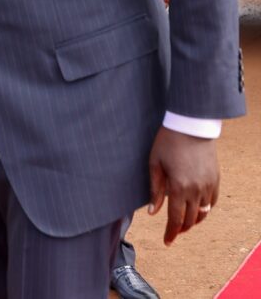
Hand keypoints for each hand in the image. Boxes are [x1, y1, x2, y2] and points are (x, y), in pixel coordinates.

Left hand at [147, 126, 218, 244]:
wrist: (191, 127)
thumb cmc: (168, 143)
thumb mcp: (155, 164)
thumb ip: (155, 190)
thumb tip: (153, 213)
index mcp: (178, 187)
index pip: (176, 219)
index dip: (171, 232)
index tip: (167, 242)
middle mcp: (196, 190)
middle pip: (190, 219)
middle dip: (181, 229)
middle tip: (173, 233)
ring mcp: (208, 185)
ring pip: (203, 213)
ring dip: (194, 221)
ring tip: (184, 224)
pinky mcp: (216, 179)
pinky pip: (213, 201)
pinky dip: (205, 209)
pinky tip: (198, 210)